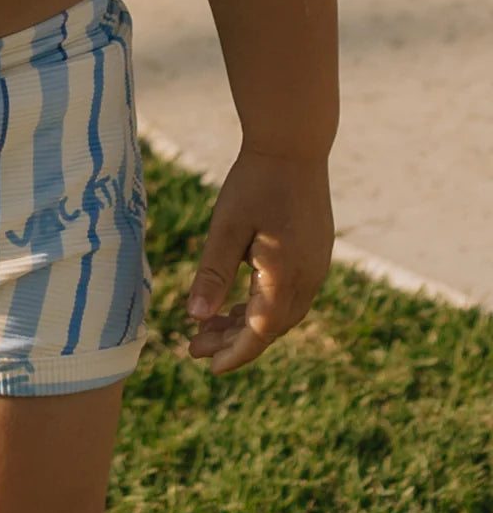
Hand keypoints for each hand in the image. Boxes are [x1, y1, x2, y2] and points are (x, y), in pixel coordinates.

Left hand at [186, 145, 333, 373]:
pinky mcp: (315, 255)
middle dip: (234, 342)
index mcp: (285, 274)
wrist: (294, 146)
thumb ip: (212, 273)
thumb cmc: (255, 182)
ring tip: (207, 329)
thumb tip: (194, 317)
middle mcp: (309, 277)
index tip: (209, 366)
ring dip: (247, 325)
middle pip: (272, 327)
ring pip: (282, 313)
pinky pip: (289, 295)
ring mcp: (317, 266)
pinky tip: (236, 305)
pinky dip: (262, 306)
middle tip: (194, 347)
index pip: (261, 331)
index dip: (235, 352)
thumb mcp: (226, 227)